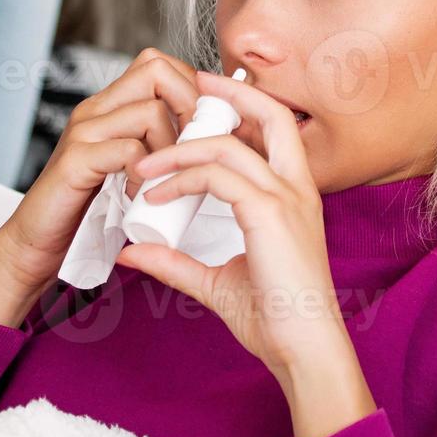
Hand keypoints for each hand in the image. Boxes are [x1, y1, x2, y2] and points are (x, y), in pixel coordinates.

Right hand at [0, 48, 200, 327]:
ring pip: (151, 112)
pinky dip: (146, 175)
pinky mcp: (76, 160)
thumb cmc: (87, 211)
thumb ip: (155, 149)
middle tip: (195, 148)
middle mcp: (95, 110)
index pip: (160, 66)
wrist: (36, 243)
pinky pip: (129, 150)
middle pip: (156, 70)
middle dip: (190, 106)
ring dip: (172, 149)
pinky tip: (139, 195)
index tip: (205, 130)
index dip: (192, 90)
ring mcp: (84, 132)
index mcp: (110, 108)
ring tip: (164, 179)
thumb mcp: (128, 170)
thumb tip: (208, 140)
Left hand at [113, 70, 372, 409]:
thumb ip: (176, 262)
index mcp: (293, 198)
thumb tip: (133, 251)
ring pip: (229, 146)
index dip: (240, 110)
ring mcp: (288, 199)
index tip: (200, 104)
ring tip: (144, 165)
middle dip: (228, 93)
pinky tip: (156, 196)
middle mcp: (296, 189)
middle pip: (272, 114)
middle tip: (186, 85)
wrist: (303, 350)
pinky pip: (219, 177)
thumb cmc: (275, 320)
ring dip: (180, 149)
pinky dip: (182, 179)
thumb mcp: (216, 282)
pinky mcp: (271, 214)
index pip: (275, 131)